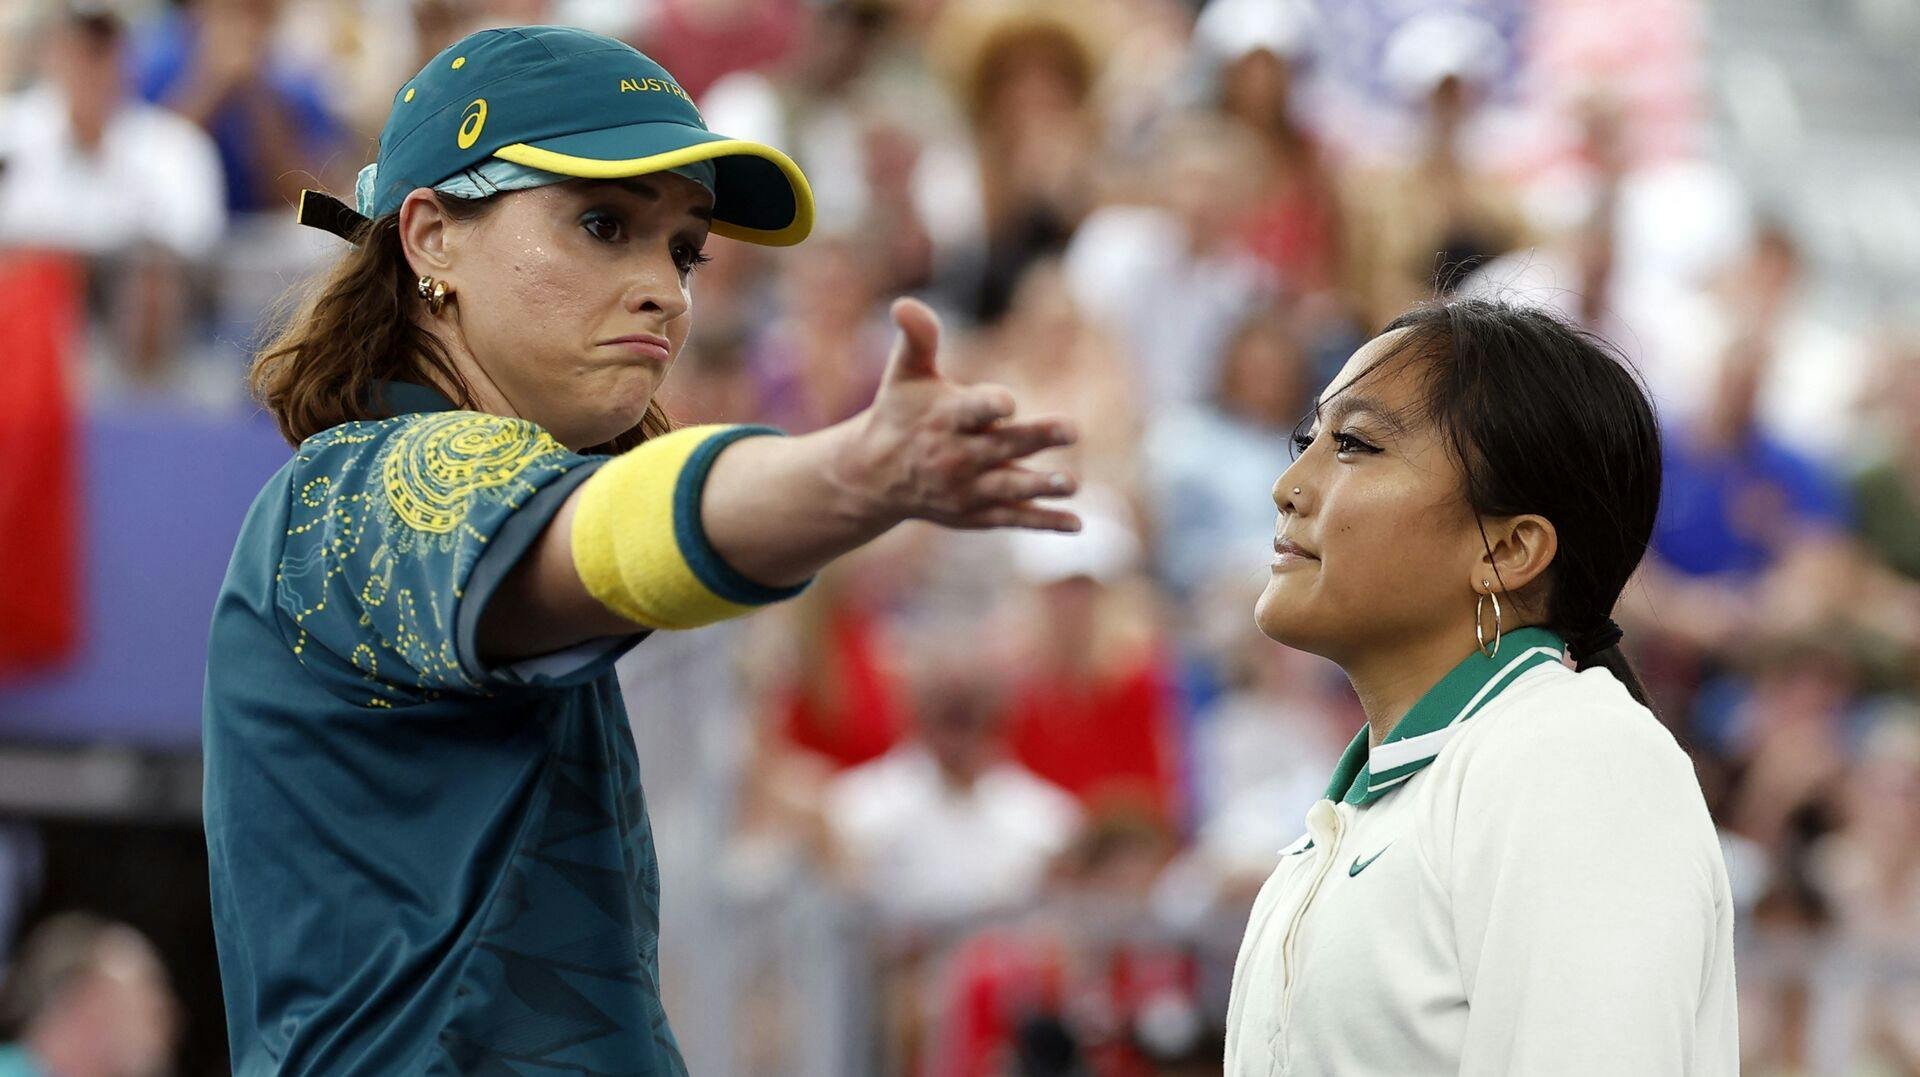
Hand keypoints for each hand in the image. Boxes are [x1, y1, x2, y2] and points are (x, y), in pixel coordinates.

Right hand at [829, 298, 1080, 531]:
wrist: (874, 476)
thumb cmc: (899, 413)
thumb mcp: (904, 374)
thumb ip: (917, 338)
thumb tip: (904, 302)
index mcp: (943, 418)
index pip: (968, 411)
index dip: (987, 406)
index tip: (1008, 402)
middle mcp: (955, 456)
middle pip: (1001, 448)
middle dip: (1035, 438)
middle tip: (1072, 429)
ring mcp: (967, 489)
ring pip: (1008, 488)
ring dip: (1040, 487)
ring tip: (1071, 483)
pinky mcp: (976, 513)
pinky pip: (1013, 519)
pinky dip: (1043, 522)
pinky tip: (1076, 524)